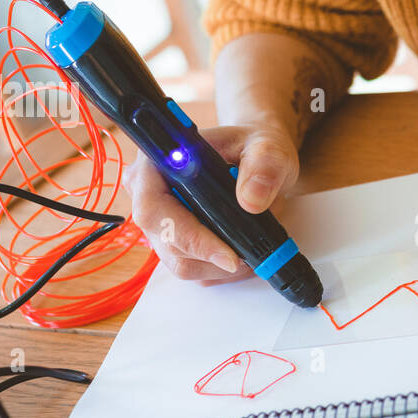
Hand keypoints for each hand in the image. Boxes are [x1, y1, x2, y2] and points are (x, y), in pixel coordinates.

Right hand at [122, 118, 299, 284]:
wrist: (259, 161)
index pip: (155, 207)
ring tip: (249, 251)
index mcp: (160, 160)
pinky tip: (240, 251)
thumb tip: (251, 200)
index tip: (228, 254)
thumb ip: (264, 165)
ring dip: (218, 266)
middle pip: (165, 241)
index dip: (188, 235)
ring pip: (179, 262)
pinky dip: (220, 269)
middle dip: (210, 255)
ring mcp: (159, 221)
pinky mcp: (173, 243)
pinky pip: (192, 268)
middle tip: (248, 257)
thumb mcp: (268, 147)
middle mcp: (149, 192)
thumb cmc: (254, 148)